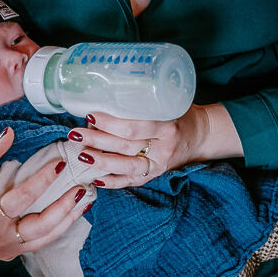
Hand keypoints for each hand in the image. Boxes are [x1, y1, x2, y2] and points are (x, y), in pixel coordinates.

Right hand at [0, 127, 90, 259]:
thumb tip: (9, 132)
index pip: (20, 200)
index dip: (41, 182)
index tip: (59, 164)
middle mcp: (2, 239)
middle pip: (40, 225)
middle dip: (64, 206)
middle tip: (81, 187)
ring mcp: (11, 249)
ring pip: (47, 237)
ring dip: (69, 218)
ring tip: (86, 198)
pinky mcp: (18, 253)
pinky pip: (44, 241)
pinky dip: (62, 226)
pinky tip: (75, 211)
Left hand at [62, 104, 241, 189]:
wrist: (201, 135)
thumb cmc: (180, 114)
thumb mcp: (168, 102)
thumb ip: (143, 100)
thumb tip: (106, 95)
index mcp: (168, 125)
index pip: (134, 126)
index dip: (110, 122)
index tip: (90, 114)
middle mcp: (164, 147)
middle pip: (126, 146)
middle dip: (98, 140)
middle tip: (75, 133)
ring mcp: (159, 164)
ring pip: (126, 166)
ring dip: (101, 162)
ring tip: (81, 155)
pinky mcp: (155, 174)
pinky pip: (132, 181)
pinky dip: (113, 181)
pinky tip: (95, 178)